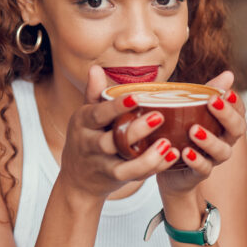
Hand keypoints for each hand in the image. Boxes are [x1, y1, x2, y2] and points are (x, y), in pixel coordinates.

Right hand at [57, 66, 180, 201]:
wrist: (76, 178)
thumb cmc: (87, 138)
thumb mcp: (86, 116)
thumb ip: (94, 93)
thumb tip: (95, 68)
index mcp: (84, 122)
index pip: (98, 113)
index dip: (116, 106)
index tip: (137, 97)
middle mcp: (90, 144)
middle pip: (111, 141)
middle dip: (135, 131)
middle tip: (159, 116)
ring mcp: (102, 164)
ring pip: (123, 164)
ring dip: (146, 156)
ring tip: (167, 143)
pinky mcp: (114, 178)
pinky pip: (134, 175)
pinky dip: (153, 167)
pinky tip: (170, 155)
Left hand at [156, 70, 245, 195]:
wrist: (168, 163)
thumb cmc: (182, 129)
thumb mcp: (191, 107)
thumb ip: (208, 92)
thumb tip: (229, 74)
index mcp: (225, 123)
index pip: (239, 111)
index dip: (236, 103)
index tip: (227, 92)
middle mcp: (224, 140)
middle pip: (237, 130)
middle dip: (227, 115)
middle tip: (212, 102)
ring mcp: (213, 158)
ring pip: (222, 151)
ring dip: (210, 140)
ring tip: (194, 130)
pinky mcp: (199, 172)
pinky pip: (203, 169)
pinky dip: (196, 160)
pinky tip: (185, 152)